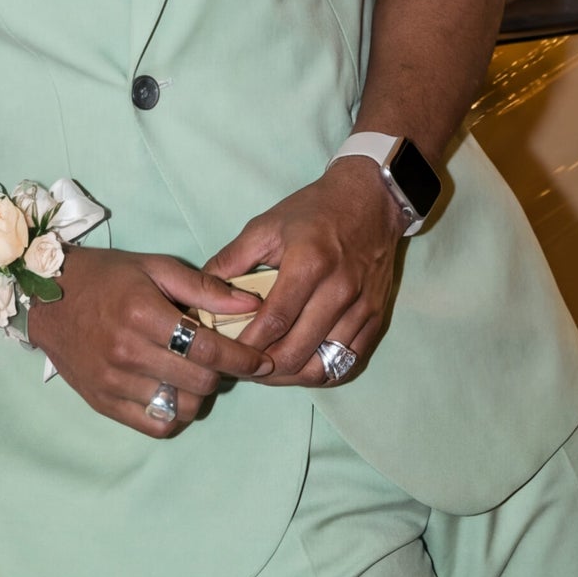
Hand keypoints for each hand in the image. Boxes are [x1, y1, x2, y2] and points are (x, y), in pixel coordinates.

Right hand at [26, 246, 266, 437]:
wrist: (46, 298)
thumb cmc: (105, 277)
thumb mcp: (155, 267)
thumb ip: (205, 288)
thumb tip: (251, 304)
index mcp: (142, 314)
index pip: (207, 348)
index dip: (242, 357)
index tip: (260, 360)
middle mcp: (127, 352)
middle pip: (199, 382)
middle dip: (221, 373)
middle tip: (219, 359)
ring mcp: (113, 382)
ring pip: (181, 407)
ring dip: (198, 394)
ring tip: (192, 373)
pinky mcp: (103, 403)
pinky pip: (155, 425)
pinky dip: (173, 413)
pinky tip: (172, 391)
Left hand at [206, 157, 406, 386]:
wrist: (370, 200)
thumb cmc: (314, 212)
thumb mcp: (266, 226)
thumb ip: (231, 259)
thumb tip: (201, 290)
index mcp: (309, 264)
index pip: (273, 321)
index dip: (246, 346)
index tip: (225, 354)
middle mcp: (339, 290)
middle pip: (297, 351)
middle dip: (263, 369)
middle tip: (241, 368)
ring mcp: (362, 307)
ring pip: (323, 366)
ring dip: (290, 376)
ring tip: (267, 371)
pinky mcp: (376, 317)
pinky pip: (348, 363)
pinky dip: (321, 373)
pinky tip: (299, 367)